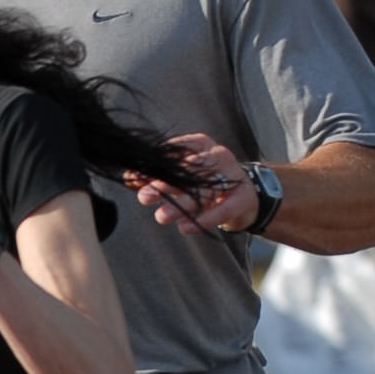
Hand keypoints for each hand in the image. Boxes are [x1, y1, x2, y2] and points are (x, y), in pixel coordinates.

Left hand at [130, 132, 255, 234]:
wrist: (245, 198)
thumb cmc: (207, 183)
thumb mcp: (184, 176)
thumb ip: (160, 176)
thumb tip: (128, 178)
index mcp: (202, 145)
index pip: (175, 151)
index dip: (153, 165)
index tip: (131, 178)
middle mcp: (218, 156)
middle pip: (189, 171)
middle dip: (164, 185)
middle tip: (143, 197)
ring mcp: (233, 176)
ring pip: (204, 190)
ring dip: (181, 204)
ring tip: (161, 217)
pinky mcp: (242, 199)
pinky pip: (222, 210)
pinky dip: (204, 219)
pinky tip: (185, 228)